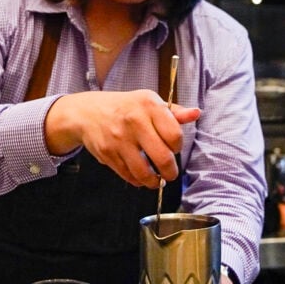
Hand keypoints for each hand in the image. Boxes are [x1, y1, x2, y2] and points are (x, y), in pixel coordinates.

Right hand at [45, 90, 200, 187]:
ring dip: (153, 181)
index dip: (178, 147)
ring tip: (156, 179)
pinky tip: (140, 176)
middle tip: (170, 174)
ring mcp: (119, 139)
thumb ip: (174, 112)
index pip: (175, 136)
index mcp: (149, 105)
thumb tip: (197, 113)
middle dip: (170, 172)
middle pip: (163, 158)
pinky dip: (137, 180)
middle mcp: (134, 121)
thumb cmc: (125, 107)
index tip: (174, 148)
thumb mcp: (149, 102)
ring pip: (144, 172)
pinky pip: (128, 175)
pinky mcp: (107, 153)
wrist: (87, 112)